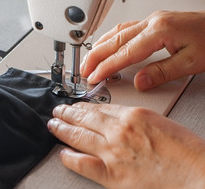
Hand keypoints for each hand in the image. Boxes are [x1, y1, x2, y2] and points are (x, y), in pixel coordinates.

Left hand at [47, 102, 204, 188]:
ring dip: (61, 130)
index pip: (98, 108)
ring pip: (78, 137)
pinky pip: (82, 164)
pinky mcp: (110, 174)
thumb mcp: (159, 121)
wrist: (196, 175)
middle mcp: (118, 131)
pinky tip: (62, 153)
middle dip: (66, 114)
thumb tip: (116, 119)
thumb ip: (134, 119)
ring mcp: (112, 152)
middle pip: (84, 119)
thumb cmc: (185, 151)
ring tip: (53, 126)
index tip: (75, 107)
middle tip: (57, 112)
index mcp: (132, 115)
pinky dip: (69, 158)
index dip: (82, 107)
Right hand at [81, 10, 204, 90]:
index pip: (124, 53)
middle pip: (114, 40)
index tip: (94, 78)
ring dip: (100, 46)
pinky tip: (106, 45)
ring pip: (117, 32)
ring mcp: (153, 20)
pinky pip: (125, 29)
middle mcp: (153, 22)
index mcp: (159, 31)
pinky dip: (111, 39)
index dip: (106, 67)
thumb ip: (161, 73)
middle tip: (83, 71)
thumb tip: (139, 82)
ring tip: (88, 60)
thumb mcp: (191, 62)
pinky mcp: (155, 22)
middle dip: (95, 56)